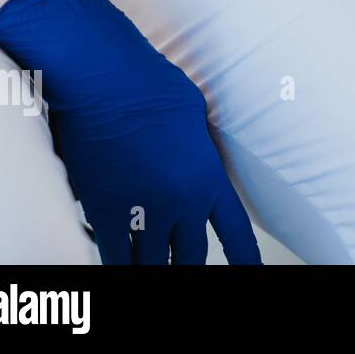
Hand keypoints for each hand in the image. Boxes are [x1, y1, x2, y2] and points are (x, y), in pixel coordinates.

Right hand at [0, 0, 260, 264]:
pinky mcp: (103, 213)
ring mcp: (142, 212)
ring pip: (151, 265)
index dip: (245, 260)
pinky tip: (118, 262)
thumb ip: (199, 151)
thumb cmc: (153, 86)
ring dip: (152, 267)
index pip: (236, 233)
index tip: (251, 272)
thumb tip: (194, 159)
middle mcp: (181, 203)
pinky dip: (117, 261)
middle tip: (184, 265)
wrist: (108, 82)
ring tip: (153, 267)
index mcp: (209, 179)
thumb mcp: (195, 118)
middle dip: (187, 265)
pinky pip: (112, 256)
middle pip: (190, 257)